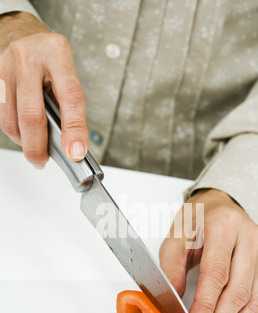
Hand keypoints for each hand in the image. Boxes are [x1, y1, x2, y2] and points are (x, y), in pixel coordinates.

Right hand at [0, 12, 87, 167]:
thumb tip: (71, 143)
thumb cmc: (46, 56)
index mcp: (57, 53)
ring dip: (24, 142)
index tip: (76, 153)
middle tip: (43, 161)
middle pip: (32, 114)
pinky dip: (14, 131)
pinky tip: (23, 132)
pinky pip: (2, 116)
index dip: (74, 129)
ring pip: (11, 120)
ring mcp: (5, 67)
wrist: (17, 32)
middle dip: (38, 146)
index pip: (70, 97)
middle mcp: (28, 57)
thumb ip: (68, 104)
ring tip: (35, 148)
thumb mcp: (65, 71)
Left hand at [159, 188, 257, 312]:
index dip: (205, 306)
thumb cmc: (196, 221)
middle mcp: (251, 238)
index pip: (217, 274)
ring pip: (257, 300)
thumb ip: (171, 269)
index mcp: (224, 226)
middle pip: (239, 292)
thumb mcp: (175, 237)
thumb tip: (173, 306)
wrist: (218, 206)